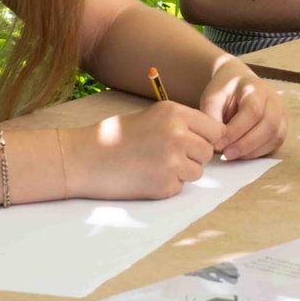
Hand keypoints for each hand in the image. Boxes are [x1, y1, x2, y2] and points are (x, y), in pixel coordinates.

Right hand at [57, 101, 223, 199]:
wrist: (84, 159)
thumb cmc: (114, 137)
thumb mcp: (151, 116)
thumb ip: (181, 124)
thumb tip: (210, 138)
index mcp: (175, 113)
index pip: (215, 129)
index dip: (205, 138)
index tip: (193, 143)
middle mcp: (178, 135)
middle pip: (208, 152)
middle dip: (193, 157)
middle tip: (168, 158)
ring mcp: (173, 161)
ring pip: (198, 172)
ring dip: (182, 173)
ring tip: (155, 167)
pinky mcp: (165, 185)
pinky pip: (180, 187)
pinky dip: (166, 186)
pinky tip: (146, 178)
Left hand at [200, 63, 288, 160]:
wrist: (237, 85)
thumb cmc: (224, 92)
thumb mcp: (212, 98)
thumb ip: (212, 117)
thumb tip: (216, 141)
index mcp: (255, 88)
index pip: (253, 111)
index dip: (237, 130)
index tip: (219, 143)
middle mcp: (273, 100)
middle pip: (269, 125)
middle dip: (246, 144)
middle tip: (226, 154)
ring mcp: (281, 113)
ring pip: (275, 136)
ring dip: (253, 151)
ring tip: (232, 155)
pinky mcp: (281, 127)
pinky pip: (275, 143)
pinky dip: (259, 152)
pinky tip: (242, 154)